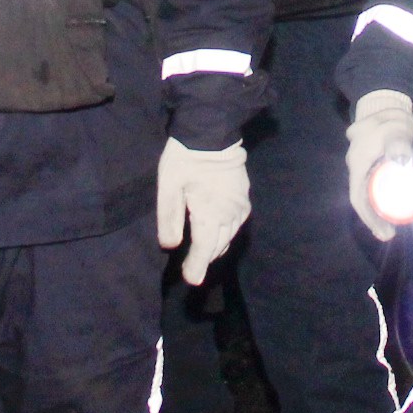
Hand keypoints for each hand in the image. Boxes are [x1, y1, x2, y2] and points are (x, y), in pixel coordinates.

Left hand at [157, 139, 249, 285]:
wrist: (212, 131)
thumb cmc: (186, 158)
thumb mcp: (168, 187)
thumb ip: (169, 218)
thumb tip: (170, 246)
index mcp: (210, 214)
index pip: (204, 249)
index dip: (196, 267)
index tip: (190, 280)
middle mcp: (230, 215)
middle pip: (217, 246)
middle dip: (204, 259)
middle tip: (190, 269)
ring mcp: (240, 207)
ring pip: (228, 237)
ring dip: (214, 247)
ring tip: (201, 254)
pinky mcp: (244, 199)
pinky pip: (235, 225)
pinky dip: (224, 234)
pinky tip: (214, 232)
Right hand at [344, 89, 412, 239]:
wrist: (386, 104)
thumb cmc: (391, 119)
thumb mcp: (396, 130)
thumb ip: (397, 143)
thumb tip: (400, 160)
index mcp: (358, 162)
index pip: (358, 198)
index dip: (369, 218)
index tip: (383, 232)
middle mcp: (355, 166)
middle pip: (362, 199)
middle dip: (374, 219)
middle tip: (390, 234)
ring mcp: (361, 165)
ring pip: (365, 194)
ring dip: (375, 212)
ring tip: (390, 229)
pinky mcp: (368, 164)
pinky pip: (370, 186)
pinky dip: (377, 201)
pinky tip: (387, 211)